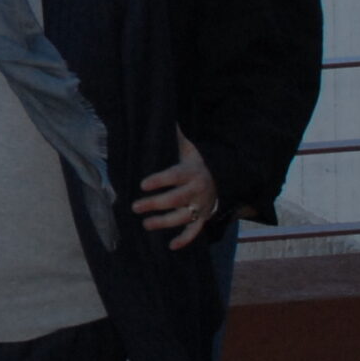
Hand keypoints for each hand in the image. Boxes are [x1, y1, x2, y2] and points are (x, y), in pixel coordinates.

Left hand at [135, 130, 218, 249]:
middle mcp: (197, 190)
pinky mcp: (204, 217)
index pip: (173, 176)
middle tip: (135, 207)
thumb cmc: (198, 161)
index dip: (159, 180)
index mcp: (191, 171)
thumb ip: (174, 135)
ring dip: (164, 222)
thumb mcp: (189, 147)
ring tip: (145, 224)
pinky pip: (196, 231)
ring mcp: (201, 205)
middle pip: (175, 199)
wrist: (224, 176)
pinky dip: (185, 239)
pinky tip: (172, 246)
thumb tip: (160, 114)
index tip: (143, 184)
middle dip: (155, 204)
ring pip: (183, 217)